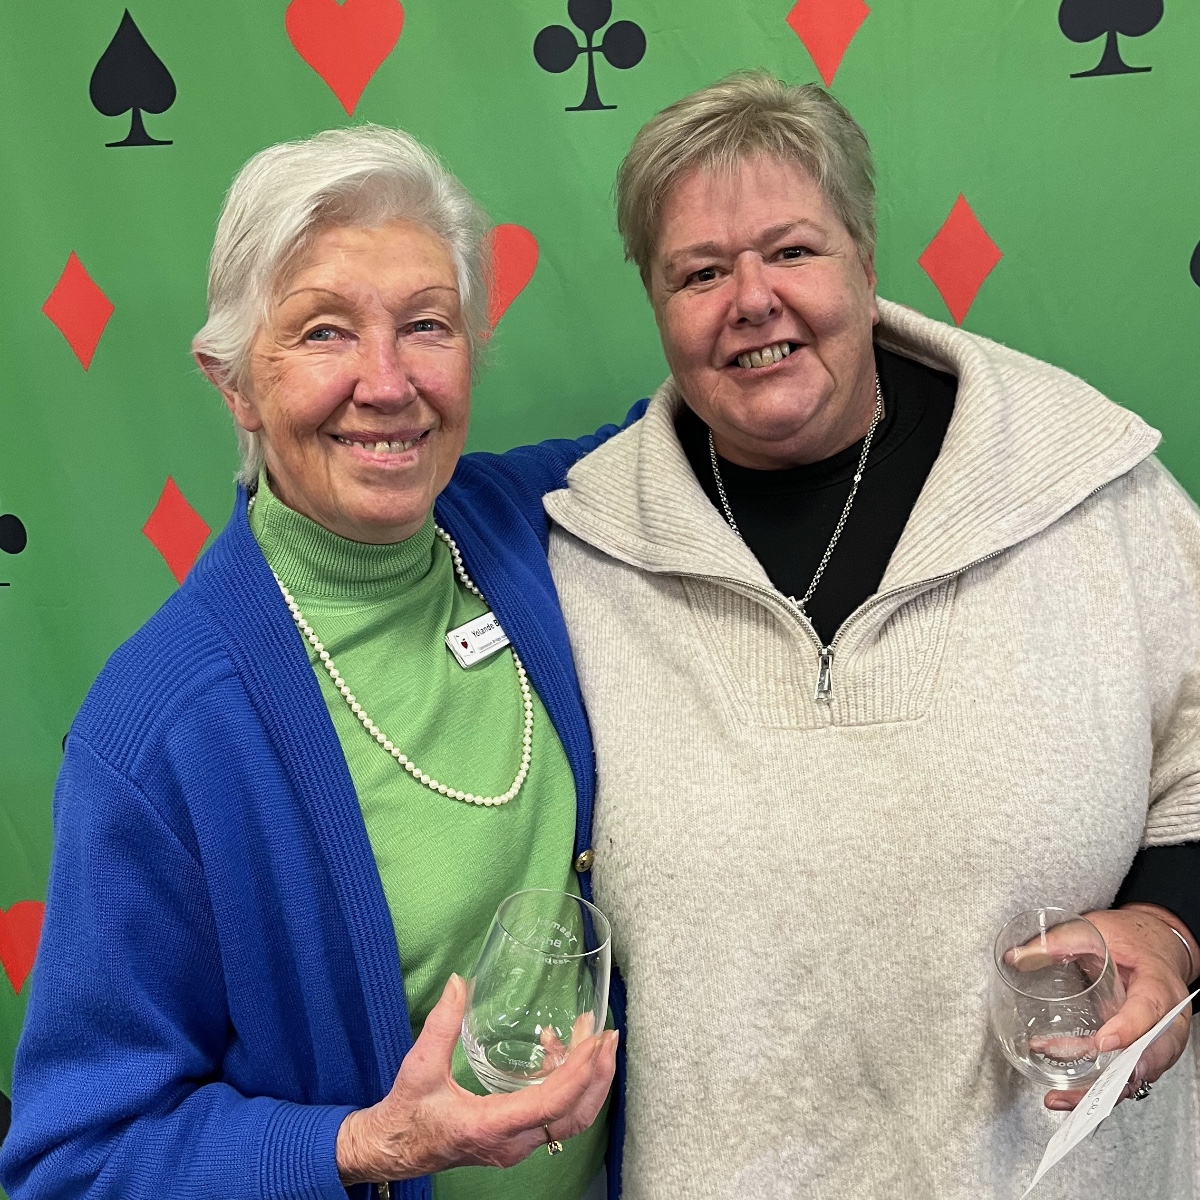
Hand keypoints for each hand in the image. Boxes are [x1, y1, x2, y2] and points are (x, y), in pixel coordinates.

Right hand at [335, 974, 617, 1181]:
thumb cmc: (406, 1114)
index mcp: (490, 1126)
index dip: (579, 1074)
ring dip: (585, 1079)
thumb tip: (460, 983)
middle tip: (608, 1037)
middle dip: (598, 1077)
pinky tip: (552, 1049)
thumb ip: (441, 1024)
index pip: (551, 1105)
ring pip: (568, 1118)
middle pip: (574, 1117)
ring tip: (589, 1037)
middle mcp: (511, 1142)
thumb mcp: (420, 1066)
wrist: (391, 1150)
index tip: (595, 1042)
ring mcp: (515, 1144)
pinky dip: (564, 1083)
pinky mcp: (513, 1137)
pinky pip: (552, 1115)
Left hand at [1042, 905, 1194, 1111]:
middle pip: (1148, 1058)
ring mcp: (1159, 1043)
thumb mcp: (1097, 930)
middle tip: (1072, 1088)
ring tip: (1060, 1098)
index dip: (1128, 1029)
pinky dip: (1101, 1090)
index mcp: (1159, 986)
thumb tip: (1017, 957)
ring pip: (1138, 1077)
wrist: (1157, 948)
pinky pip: (1129, 1077)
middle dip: (1112, 1079)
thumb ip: (1059, 942)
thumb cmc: (1132, 940)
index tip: (1102, 1043)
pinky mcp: (1145, 1054)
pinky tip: (1070, 1095)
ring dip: (1100, 1092)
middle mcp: (1168, 1022)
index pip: (1150, 1010)